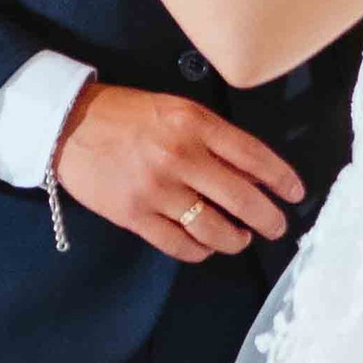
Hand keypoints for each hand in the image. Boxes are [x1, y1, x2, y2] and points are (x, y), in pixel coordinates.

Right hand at [52, 82, 304, 262]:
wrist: (67, 125)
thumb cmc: (127, 115)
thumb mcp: (176, 111)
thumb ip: (214, 139)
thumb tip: (253, 174)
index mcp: (194, 124)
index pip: (253, 156)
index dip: (281, 179)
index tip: (295, 193)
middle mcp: (180, 157)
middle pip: (242, 199)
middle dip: (268, 219)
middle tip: (276, 227)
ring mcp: (156, 190)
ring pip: (213, 229)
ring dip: (235, 239)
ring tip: (239, 238)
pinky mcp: (134, 215)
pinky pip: (179, 245)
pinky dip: (199, 251)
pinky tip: (205, 247)